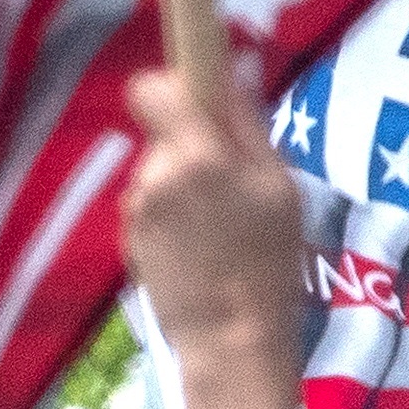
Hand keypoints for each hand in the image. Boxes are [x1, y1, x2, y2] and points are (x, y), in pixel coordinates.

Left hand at [120, 64, 305, 361]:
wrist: (231, 340)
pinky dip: (171, 216)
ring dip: (182, 186)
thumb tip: (227, 68)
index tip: (193, 96)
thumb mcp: (280, 185)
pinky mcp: (128, 239)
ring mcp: (135, 210)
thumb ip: (247, 124)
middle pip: (165, 135)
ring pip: (158, 172)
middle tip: (233, 188)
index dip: (170, 84)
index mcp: (194, 155)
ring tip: (219, 227)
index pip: (151, 88)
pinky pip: (152, 206)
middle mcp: (154, 176)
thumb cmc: (269, 261)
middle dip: (191, 147)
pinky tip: (198, 249)